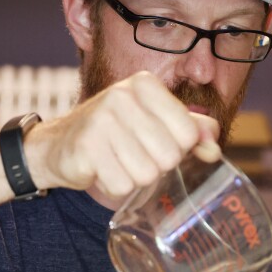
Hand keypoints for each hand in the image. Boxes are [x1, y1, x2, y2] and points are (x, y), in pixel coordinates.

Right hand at [30, 71, 220, 198]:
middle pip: (170, 156)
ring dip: (133, 179)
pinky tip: (101, 170)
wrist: (58, 145)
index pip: (189, 132)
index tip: (154, 143)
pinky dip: (114, 187)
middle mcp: (123, 95)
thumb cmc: (114, 135)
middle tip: (132, 156)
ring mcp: (102, 120)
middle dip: (155, 166)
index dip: (177, 149)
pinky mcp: (86, 147)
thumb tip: (214, 150)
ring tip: (115, 163)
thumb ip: (192, 131)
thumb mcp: (155, 123)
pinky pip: (122, 186)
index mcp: (145, 84)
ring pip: (146, 174)